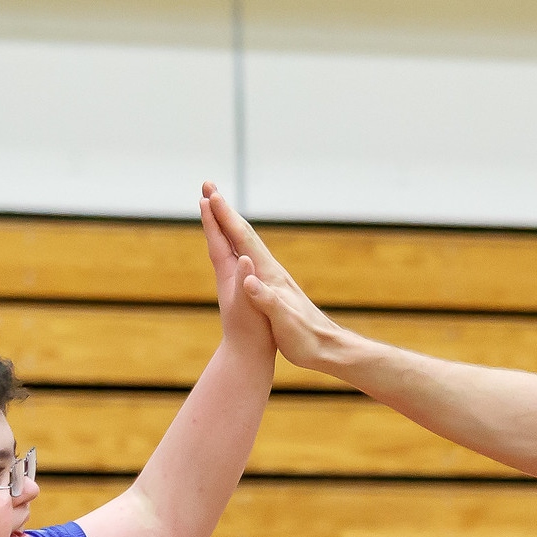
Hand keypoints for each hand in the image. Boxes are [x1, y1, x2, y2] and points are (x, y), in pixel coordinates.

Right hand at [202, 185, 350, 372]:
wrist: (328, 348)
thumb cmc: (306, 338)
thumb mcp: (284, 321)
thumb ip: (265, 299)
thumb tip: (247, 278)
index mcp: (270, 275)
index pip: (244, 240)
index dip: (226, 218)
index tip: (210, 196)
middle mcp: (272, 271)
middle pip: (245, 234)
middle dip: (225, 211)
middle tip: (208, 188)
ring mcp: (274, 278)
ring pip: (248, 243)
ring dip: (231, 224)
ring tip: (219, 209)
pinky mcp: (274, 287)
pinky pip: (250, 257)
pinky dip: (239, 244)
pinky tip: (237, 247)